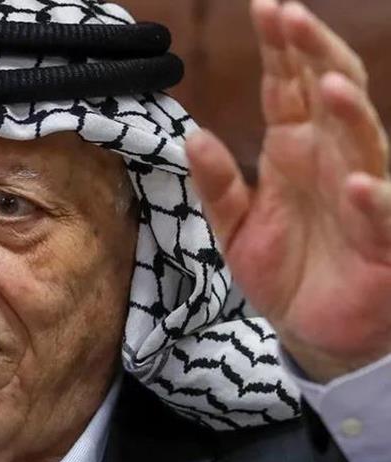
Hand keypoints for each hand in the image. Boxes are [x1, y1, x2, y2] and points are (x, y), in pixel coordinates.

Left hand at [185, 0, 390, 382]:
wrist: (309, 327)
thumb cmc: (279, 268)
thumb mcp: (234, 226)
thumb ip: (217, 184)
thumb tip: (193, 136)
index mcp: (295, 150)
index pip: (289, 87)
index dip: (280, 49)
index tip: (265, 8)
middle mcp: (331, 161)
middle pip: (330, 95)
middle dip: (313, 54)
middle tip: (290, 17)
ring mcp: (361, 196)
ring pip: (364, 143)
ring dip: (347, 114)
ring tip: (325, 85)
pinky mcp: (382, 242)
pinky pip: (381, 215)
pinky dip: (372, 198)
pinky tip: (357, 183)